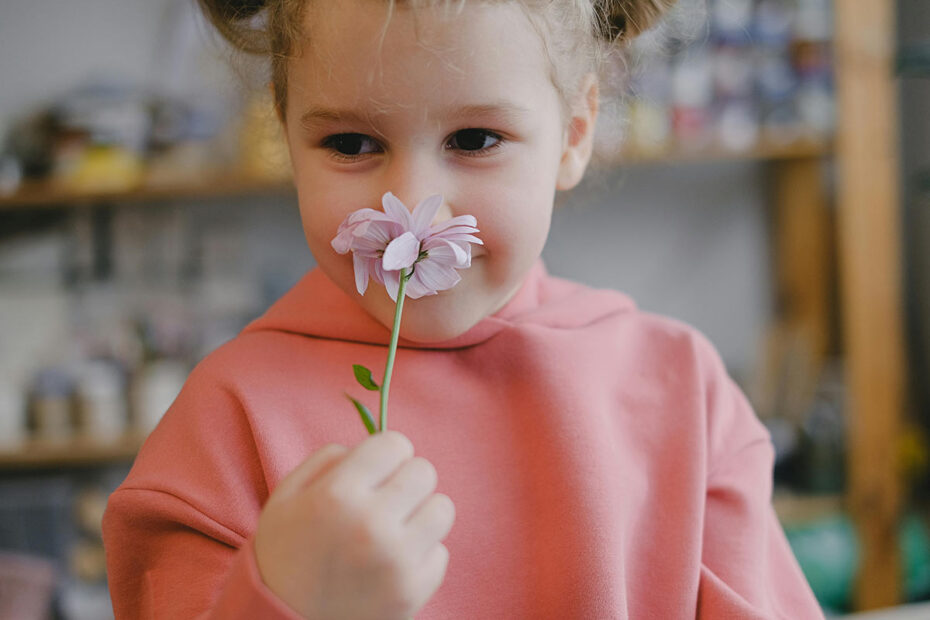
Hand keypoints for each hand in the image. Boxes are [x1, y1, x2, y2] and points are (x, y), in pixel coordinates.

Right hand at [254, 431, 454, 619]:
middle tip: (385, 500)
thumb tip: (372, 447)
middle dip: (405, 480)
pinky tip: (392, 562)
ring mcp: (396, 562)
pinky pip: (441, 552)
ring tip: (394, 529)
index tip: (376, 470)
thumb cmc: (284, 553)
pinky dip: (420, 554)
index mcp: (338, 495)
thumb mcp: (287, 496)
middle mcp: (371, 525)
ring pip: (442, 509)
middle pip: (424, 471)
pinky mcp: (412, 593)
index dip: (386, 454)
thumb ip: (329, 459)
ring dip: (420, 514)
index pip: (396, 443)